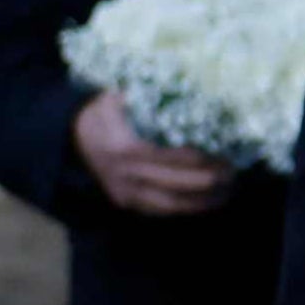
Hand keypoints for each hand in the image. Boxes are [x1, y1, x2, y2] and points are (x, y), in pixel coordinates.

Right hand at [70, 89, 238, 218]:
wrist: (70, 139)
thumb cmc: (101, 113)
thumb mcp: (117, 97)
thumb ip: (146, 98)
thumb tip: (189, 93)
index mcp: (125, 147)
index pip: (172, 157)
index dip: (201, 159)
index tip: (224, 153)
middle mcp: (126, 174)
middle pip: (177, 184)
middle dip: (209, 181)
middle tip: (234, 173)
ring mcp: (126, 193)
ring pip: (172, 205)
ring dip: (203, 202)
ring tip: (228, 193)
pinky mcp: (127, 204)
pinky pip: (161, 211)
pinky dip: (186, 208)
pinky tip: (207, 202)